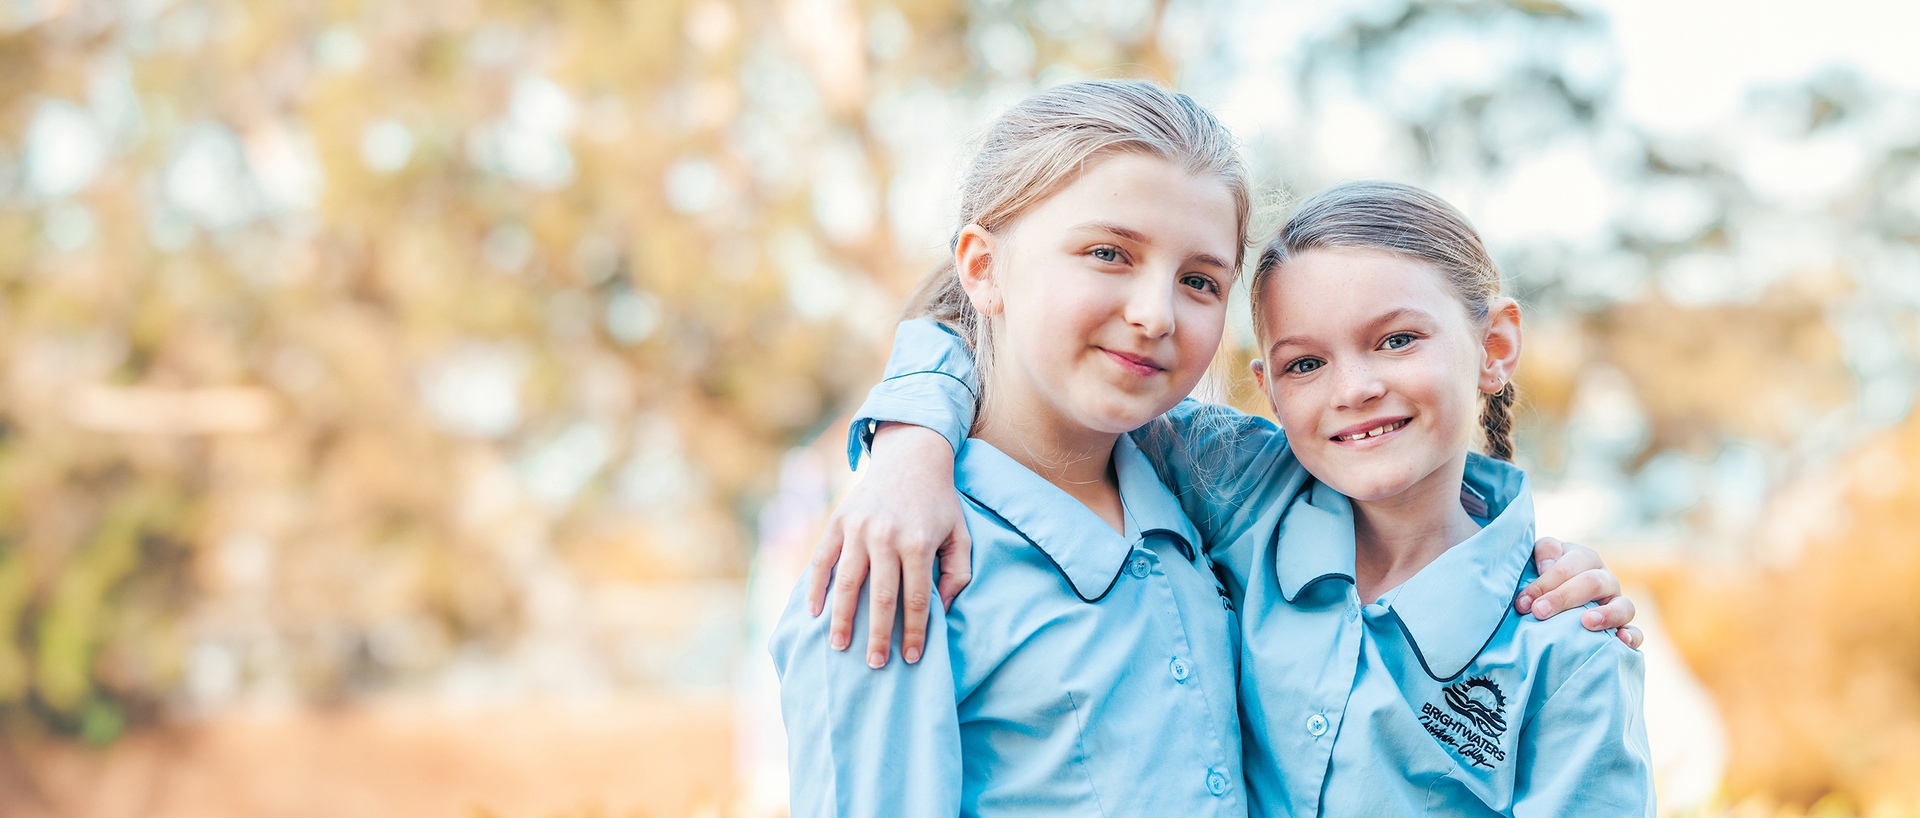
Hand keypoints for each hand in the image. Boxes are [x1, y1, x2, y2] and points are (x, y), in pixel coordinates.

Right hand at [805, 423, 972, 667]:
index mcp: (918, 543)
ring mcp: (858, 528)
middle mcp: (886, 536)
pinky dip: (816, 587)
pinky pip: (823, 560)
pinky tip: (814, 612)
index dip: (914, 632)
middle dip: (877, 635)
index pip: (915, 599)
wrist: (912, 457)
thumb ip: (957, 575)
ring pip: (847, 582)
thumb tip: (942, 611)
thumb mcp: (960, 535)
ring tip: (840, 646)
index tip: (911, 658)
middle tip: (875, 665)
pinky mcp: (838, 521)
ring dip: (841, 618)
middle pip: (879, 597)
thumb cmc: (939, 504)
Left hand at [1515, 537, 1643, 649]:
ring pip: (1624, 606)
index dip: (1544, 584)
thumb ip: (1545, 552)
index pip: (1567, 567)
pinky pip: (1636, 632)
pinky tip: (1620, 640)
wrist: (1557, 596)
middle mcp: (1605, 579)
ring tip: (1586, 622)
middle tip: (1539, 612)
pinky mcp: (1624, 626)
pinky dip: (1631, 636)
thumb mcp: (1541, 557)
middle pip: (1592, 583)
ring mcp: (1618, 603)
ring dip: (1606, 614)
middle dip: (1563, 597)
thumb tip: (1547, 565)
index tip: (1523, 603)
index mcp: (1584, 559)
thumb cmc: (1545, 577)